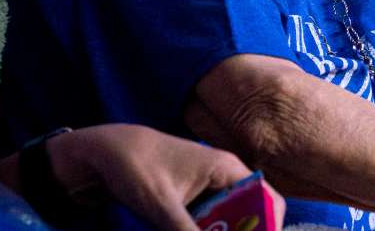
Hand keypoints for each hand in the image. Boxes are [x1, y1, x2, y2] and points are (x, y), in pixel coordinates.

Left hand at [47, 124, 283, 230]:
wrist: (106, 152)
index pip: (267, 198)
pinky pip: (212, 220)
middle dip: (243, 229)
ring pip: (230, 219)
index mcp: (227, 168)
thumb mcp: (162, 206)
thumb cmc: (136, 167)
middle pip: (250, 212)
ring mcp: (209, 186)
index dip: (268, 224)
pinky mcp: (193, 197)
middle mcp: (224, 176)